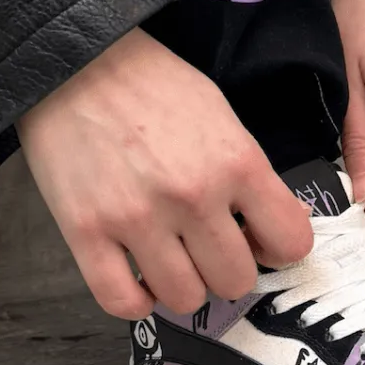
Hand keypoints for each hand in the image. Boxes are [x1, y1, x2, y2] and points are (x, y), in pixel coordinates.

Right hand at [18, 28, 315, 316]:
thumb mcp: (222, 116)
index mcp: (235, 162)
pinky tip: (137, 277)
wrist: (74, 62)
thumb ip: (250, 174)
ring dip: (183, 285)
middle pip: (236, 280)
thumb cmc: (151, 86)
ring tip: (172, 260)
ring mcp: (137, 218)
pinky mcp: (86, 232)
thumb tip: (278, 225)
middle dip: (228, 269)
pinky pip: (121, 302)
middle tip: (210, 249)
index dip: (279, 248)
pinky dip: (135, 301)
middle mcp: (192, 195)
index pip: (290, 242)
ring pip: (185, 298)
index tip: (262, 241)